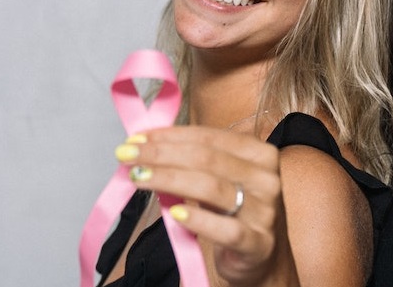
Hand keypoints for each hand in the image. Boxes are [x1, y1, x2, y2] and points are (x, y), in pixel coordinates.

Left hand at [116, 126, 294, 286]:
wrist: (262, 257)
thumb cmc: (235, 213)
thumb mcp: (220, 180)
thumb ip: (192, 162)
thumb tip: (144, 144)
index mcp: (259, 154)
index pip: (210, 136)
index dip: (170, 135)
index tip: (136, 138)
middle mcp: (265, 179)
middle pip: (207, 159)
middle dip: (161, 154)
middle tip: (127, 155)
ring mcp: (264, 211)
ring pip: (212, 188)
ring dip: (169, 179)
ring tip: (138, 178)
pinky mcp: (258, 243)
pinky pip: (226, 229)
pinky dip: (198, 219)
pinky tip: (175, 214)